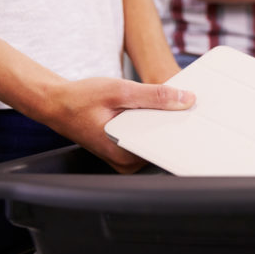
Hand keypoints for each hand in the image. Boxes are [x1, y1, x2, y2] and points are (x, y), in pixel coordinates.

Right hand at [44, 78, 194, 173]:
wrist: (57, 103)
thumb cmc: (81, 99)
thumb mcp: (120, 91)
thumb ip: (154, 96)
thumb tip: (185, 99)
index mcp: (125, 154)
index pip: (166, 147)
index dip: (184, 131)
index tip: (197, 118)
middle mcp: (126, 162)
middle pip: (163, 145)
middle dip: (175, 125)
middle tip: (188, 106)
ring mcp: (126, 158)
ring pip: (156, 141)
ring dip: (164, 124)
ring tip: (174, 106)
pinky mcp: (125, 151)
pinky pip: (147, 138)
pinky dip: (153, 124)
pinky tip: (158, 110)